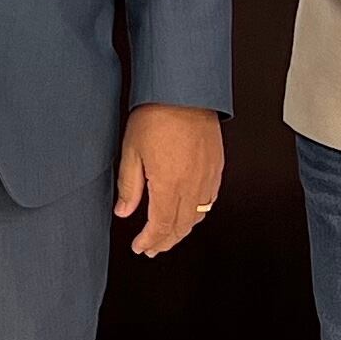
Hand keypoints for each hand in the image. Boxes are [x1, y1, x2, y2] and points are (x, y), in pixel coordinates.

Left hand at [113, 103, 223, 257]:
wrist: (185, 91)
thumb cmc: (156, 114)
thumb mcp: (131, 151)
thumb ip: (129, 186)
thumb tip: (124, 212)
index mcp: (169, 184)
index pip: (160, 226)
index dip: (150, 241)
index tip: (140, 247)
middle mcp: (192, 185)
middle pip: (181, 226)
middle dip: (165, 241)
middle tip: (152, 249)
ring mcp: (208, 176)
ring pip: (198, 216)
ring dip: (183, 230)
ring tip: (168, 235)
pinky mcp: (216, 166)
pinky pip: (210, 199)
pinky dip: (199, 213)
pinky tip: (189, 212)